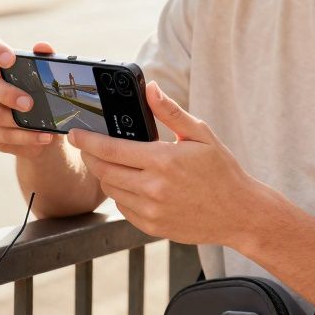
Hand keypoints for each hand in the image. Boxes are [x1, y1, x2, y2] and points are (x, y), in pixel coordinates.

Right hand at [0, 36, 57, 158]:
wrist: (48, 131)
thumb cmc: (45, 99)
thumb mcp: (50, 81)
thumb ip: (47, 61)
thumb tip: (42, 47)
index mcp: (0, 64)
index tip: (10, 59)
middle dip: (5, 93)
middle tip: (28, 104)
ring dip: (13, 120)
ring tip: (39, 126)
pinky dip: (21, 138)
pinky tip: (41, 138)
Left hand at [69, 81, 273, 246]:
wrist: (240, 213)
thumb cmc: (222, 171)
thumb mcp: (201, 135)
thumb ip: (171, 112)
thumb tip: (151, 88)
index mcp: (163, 161)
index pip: (110, 149)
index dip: (86, 141)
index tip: (74, 134)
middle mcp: (153, 188)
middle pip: (103, 170)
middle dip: (90, 156)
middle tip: (88, 146)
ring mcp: (151, 211)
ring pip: (111, 190)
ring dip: (105, 174)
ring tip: (115, 162)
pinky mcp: (152, 227)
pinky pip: (123, 208)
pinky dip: (121, 194)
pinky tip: (133, 184)